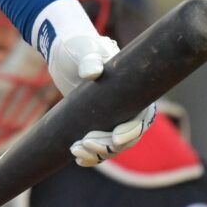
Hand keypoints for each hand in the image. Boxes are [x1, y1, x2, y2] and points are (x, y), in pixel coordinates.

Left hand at [33, 0, 157, 166]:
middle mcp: (127, 108)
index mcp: (133, 91)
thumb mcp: (86, 50)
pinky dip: (91, 156)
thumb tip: (92, 72)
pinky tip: (78, 159)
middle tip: (84, 142)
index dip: (132, 132)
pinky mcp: (97, 124)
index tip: (115, 137)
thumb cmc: (81, 47)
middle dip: (108, 146)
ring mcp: (112, 118)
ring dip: (97, 154)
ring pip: (112, 147)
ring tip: (75, 149)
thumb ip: (90, 60)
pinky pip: (100, 147)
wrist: (65, 52)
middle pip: (127, 138)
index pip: (142, 118)